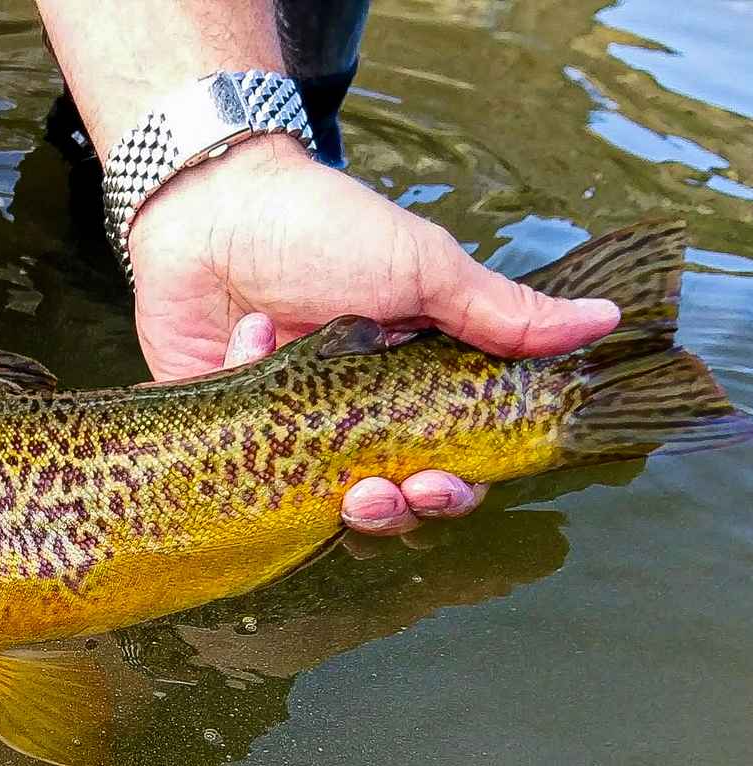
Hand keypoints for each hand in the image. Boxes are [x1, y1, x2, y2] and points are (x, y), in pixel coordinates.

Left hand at [128, 136, 620, 535]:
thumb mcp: (423, 268)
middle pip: (378, 499)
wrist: (218, 202)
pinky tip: (250, 331)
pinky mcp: (214, 423)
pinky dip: (245, 393)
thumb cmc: (324, 228)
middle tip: (377, 496)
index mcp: (402, 390)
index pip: (441, 464)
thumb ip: (500, 310)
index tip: (443, 484)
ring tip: (328, 471)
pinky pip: (227, 456)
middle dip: (388, 511)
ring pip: (306, 503)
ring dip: (321, 499)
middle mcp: (342, 417)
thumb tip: (604, 321)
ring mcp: (276, 426)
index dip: (449, 488)